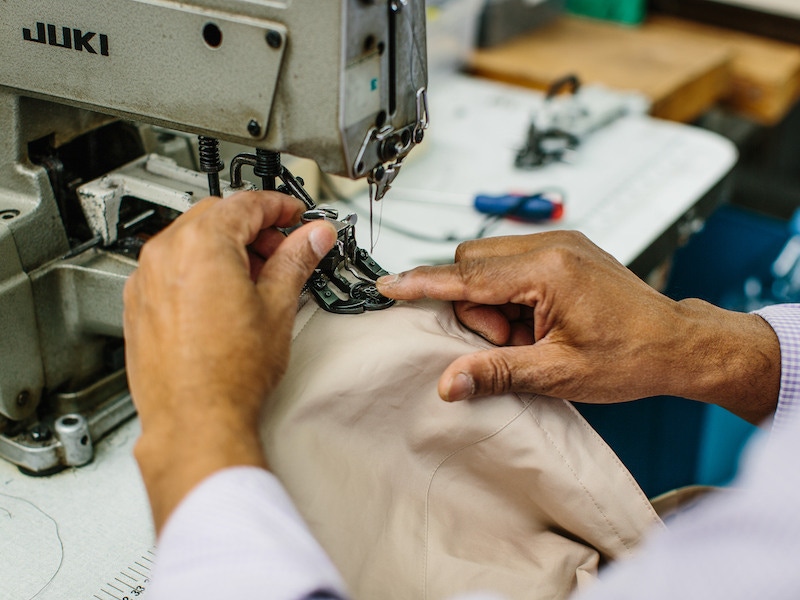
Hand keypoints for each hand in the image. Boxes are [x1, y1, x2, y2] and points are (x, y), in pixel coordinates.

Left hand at [123, 191, 335, 531]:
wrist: (195, 420)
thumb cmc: (230, 374)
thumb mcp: (278, 306)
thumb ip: (296, 260)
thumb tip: (313, 237)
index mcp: (201, 244)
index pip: (246, 204)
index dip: (279, 207)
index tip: (295, 217)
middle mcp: (165, 255)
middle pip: (216, 217)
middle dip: (253, 227)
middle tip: (283, 249)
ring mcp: (146, 280)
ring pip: (190, 241)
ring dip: (226, 247)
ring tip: (257, 277)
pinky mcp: (139, 306)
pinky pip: (171, 269)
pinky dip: (199, 269)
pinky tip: (225, 297)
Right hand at [377, 231, 779, 423]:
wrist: (678, 343)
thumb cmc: (630, 357)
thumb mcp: (558, 374)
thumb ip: (496, 372)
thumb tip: (449, 383)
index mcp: (548, 271)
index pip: (467, 275)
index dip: (423, 283)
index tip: (388, 285)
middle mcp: (552, 246)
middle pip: (472, 264)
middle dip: (474, 305)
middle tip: (508, 341)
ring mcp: (560, 244)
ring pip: (489, 263)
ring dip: (493, 300)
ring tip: (527, 334)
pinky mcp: (565, 249)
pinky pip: (513, 263)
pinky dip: (510, 292)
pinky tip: (535, 320)